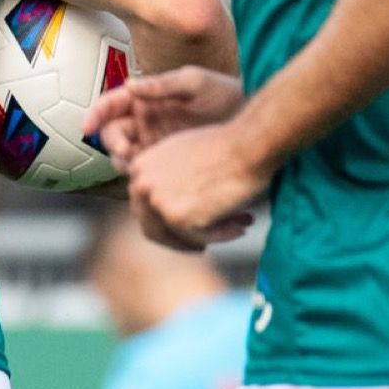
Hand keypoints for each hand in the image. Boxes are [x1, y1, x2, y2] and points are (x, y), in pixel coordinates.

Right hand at [87, 65, 244, 166]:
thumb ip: (163, 84)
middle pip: (113, 135)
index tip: (89, 127)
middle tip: (126, 153)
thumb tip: (129, 85)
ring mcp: (152, 144)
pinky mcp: (164, 163)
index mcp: (144, 100)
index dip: (96, 114)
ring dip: (125, 162)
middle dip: (113, 145)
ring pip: (125, 156)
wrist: (251, 122)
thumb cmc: (225, 93)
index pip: (111, 105)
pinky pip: (144, 171)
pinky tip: (152, 177)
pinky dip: (142, 176)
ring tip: (139, 167)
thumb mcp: (195, 82)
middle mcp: (143, 122)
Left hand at [126, 123, 265, 251]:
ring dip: (207, 236)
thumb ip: (168, 177)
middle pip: (153, 228)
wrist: (249, 145)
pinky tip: (242, 226)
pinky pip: (199, 239)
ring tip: (238, 226)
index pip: (144, 205)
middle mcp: (140, 184)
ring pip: (177, 237)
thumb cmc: (227, 144)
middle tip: (204, 244)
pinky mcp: (176, 218)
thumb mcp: (184, 154)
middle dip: (181, 237)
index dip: (167, 219)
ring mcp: (156, 201)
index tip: (189, 225)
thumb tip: (168, 205)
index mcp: (139, 167)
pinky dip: (223, 234)